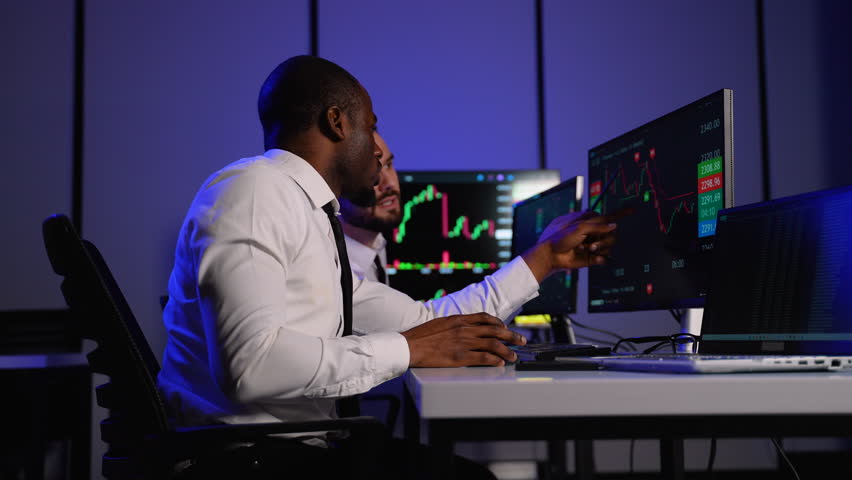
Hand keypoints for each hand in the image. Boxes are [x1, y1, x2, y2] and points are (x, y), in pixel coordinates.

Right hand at [401, 313, 526, 366]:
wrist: (409, 346)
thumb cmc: (421, 337)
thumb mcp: (439, 323)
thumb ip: (454, 324)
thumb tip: (463, 327)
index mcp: (459, 319)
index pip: (485, 318)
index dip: (499, 323)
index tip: (505, 328)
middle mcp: (464, 329)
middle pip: (495, 331)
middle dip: (511, 336)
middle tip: (521, 341)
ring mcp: (463, 342)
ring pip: (493, 345)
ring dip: (507, 350)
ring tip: (514, 356)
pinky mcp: (461, 357)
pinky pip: (483, 358)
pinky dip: (495, 360)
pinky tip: (500, 363)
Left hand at [522, 209, 630, 282]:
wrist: (550, 255)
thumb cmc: (560, 237)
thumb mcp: (579, 227)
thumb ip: (598, 225)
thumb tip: (614, 225)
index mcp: (588, 221)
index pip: (607, 216)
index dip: (621, 213)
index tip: (634, 209)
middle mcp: (592, 233)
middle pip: (611, 232)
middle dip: (604, 236)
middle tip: (593, 241)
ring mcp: (592, 245)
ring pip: (609, 245)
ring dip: (601, 246)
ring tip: (588, 248)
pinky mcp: (591, 258)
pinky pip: (604, 257)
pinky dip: (599, 257)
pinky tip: (590, 255)